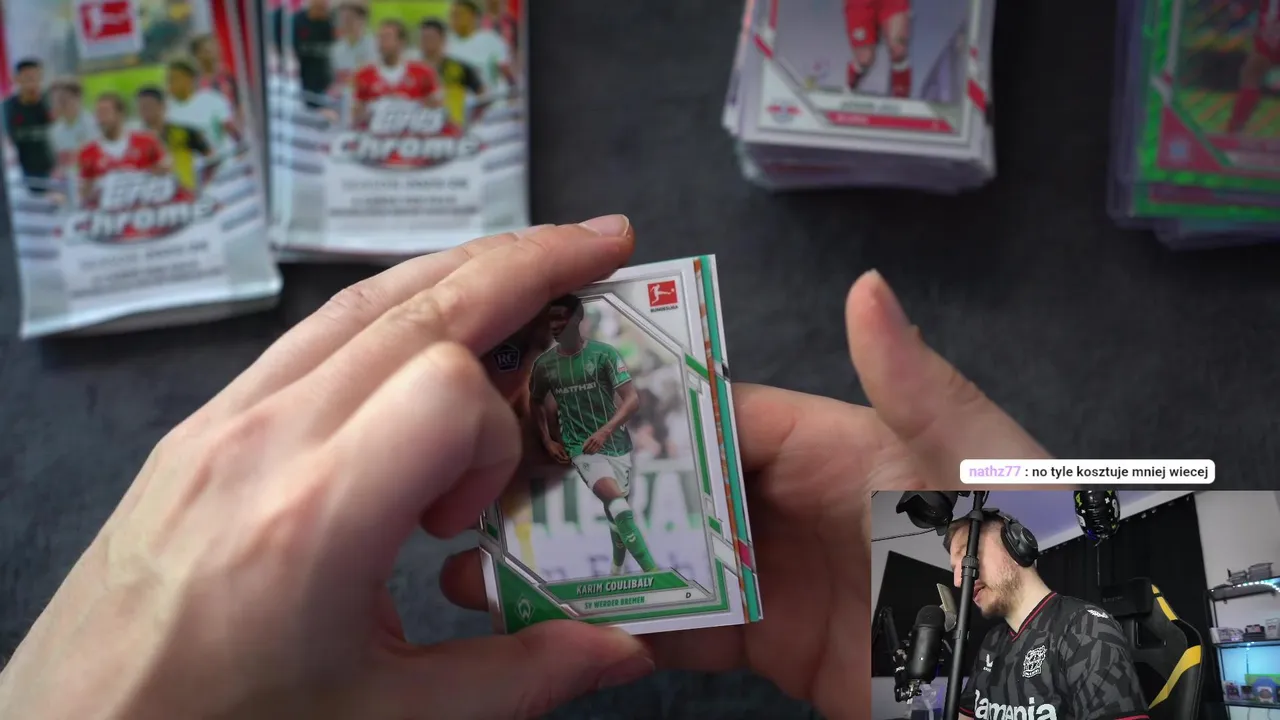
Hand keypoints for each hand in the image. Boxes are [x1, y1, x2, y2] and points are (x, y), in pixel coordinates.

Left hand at [0, 218, 656, 719]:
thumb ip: (516, 678)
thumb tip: (623, 651)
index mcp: (314, 518)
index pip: (445, 390)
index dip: (496, 438)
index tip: (470, 521)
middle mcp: (265, 439)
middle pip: (417, 306)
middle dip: (525, 264)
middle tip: (605, 242)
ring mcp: (223, 418)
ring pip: (361, 300)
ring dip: (459, 269)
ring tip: (531, 261)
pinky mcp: (201, 421)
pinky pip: (312, 332)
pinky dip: (390, 309)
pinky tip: (428, 325)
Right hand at [441, 271, 1051, 719]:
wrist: (1047, 680)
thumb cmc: (1028, 553)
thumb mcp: (979, 462)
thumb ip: (915, 384)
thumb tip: (864, 287)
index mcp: (825, 439)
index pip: (707, 411)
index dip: (627, 409)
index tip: (543, 411)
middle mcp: (784, 499)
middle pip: (665, 485)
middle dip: (583, 489)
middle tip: (491, 497)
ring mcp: (771, 573)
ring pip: (660, 556)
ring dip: (585, 562)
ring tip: (500, 570)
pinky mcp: (770, 643)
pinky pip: (685, 628)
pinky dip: (626, 629)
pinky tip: (565, 629)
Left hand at [581, 428, 610, 454]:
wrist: (604, 432)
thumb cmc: (596, 434)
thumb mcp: (591, 436)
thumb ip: (588, 441)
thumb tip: (583, 446)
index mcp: (591, 438)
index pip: (586, 444)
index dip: (584, 448)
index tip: (582, 450)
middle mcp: (594, 440)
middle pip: (589, 448)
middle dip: (586, 451)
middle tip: (584, 453)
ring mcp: (597, 443)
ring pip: (592, 450)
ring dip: (589, 453)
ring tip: (587, 454)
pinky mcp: (600, 445)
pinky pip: (596, 450)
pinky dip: (593, 453)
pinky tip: (591, 454)